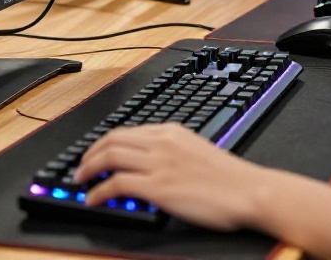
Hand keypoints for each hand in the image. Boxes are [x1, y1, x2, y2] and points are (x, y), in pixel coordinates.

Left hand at [74, 124, 274, 230]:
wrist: (250, 191)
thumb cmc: (231, 179)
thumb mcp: (198, 152)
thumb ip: (173, 153)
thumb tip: (153, 165)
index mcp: (172, 132)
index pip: (128, 131)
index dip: (105, 143)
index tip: (95, 154)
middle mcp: (163, 142)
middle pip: (112, 139)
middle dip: (90, 153)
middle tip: (81, 167)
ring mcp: (159, 163)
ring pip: (109, 156)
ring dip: (88, 169)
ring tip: (80, 181)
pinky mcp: (158, 187)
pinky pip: (116, 184)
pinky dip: (99, 191)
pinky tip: (94, 199)